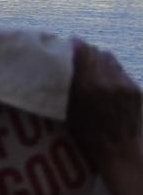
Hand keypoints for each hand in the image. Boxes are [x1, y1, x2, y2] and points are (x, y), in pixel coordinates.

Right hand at [68, 40, 141, 171]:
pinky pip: (120, 71)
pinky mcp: (136, 89)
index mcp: (88, 85)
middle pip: (96, 51)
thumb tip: (59, 63)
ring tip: (92, 68)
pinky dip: (111, 72)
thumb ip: (66, 83)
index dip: (73, 45)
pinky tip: (106, 82)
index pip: (82, 50)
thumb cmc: (86, 133)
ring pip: (110, 58)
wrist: (119, 149)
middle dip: (86, 52)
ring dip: (99, 59)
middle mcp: (107, 80)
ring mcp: (124, 84)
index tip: (66, 46)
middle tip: (77, 58)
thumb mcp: (68, 107)